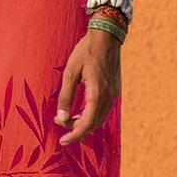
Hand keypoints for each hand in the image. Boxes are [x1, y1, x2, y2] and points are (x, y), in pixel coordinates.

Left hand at [54, 28, 121, 144]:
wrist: (106, 36)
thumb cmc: (85, 52)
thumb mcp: (70, 73)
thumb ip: (66, 96)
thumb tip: (61, 118)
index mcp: (97, 93)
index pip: (87, 124)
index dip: (74, 135)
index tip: (63, 140)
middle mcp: (109, 96)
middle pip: (94, 123)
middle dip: (77, 128)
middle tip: (61, 124)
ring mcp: (114, 93)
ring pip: (100, 117)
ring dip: (85, 121)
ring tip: (69, 116)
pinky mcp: (115, 89)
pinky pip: (104, 109)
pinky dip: (92, 113)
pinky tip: (81, 108)